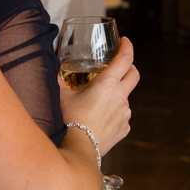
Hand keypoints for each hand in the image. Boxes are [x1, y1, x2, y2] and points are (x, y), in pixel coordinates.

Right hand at [59, 37, 138, 155]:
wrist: (79, 148)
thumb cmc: (70, 119)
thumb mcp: (63, 95)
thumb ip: (61, 79)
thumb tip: (55, 69)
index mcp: (108, 84)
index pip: (125, 59)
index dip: (127, 47)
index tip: (125, 41)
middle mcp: (120, 97)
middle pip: (134, 75)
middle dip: (130, 66)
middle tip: (121, 64)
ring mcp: (125, 113)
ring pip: (127, 96)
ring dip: (119, 93)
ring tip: (102, 99)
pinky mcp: (125, 128)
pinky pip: (123, 114)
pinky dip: (116, 111)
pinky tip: (102, 116)